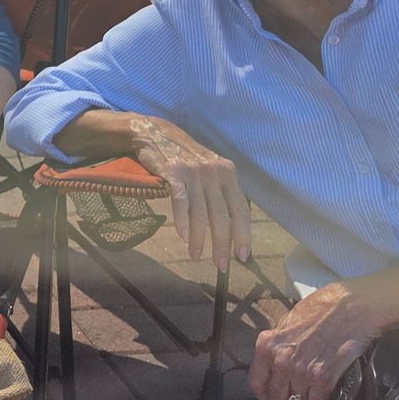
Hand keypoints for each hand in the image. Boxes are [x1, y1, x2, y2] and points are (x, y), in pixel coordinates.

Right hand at [129, 118, 252, 264]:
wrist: (155, 133)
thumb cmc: (185, 157)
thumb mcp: (211, 170)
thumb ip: (221, 192)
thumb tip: (232, 227)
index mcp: (228, 173)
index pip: (241, 210)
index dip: (243, 235)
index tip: (242, 256)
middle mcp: (214, 173)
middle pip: (222, 216)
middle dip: (222, 244)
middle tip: (221, 266)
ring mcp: (194, 173)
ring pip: (200, 213)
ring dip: (199, 239)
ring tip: (196, 255)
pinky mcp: (173, 172)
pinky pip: (181, 202)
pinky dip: (182, 221)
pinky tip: (182, 237)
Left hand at [249, 281, 376, 399]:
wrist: (350, 308)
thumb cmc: (322, 310)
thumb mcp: (288, 322)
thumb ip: (280, 344)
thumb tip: (278, 359)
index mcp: (267, 344)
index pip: (256, 381)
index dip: (264, 395)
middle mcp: (281, 360)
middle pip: (275, 397)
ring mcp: (301, 372)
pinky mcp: (323, 380)